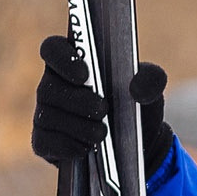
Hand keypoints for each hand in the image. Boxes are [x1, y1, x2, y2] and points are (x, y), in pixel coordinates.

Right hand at [30, 36, 175, 176]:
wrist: (135, 145)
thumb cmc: (135, 106)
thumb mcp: (151, 89)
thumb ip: (151, 79)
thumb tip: (137, 87)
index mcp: (73, 62)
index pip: (52, 48)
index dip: (63, 58)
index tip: (85, 74)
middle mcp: (53, 85)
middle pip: (48, 87)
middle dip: (77, 100)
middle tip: (103, 109)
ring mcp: (45, 114)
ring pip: (48, 117)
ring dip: (77, 126)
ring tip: (102, 133)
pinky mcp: (45, 141)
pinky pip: (46, 142)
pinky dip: (68, 145)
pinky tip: (86, 148)